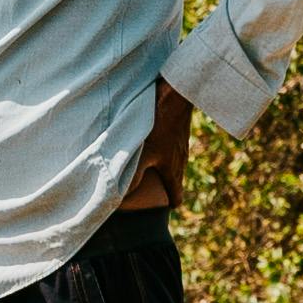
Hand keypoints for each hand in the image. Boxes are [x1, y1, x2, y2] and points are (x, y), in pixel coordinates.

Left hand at [114, 83, 197, 224]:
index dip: (170, 204)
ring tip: (149, 167)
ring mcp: (181, 144)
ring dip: (163, 167)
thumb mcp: (143, 152)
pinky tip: (152, 141)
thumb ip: (132, 176)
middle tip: (152, 191)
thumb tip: (120, 197)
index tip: (163, 209)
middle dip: (165, 187)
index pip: (176, 195)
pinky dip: (164, 150)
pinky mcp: (179, 130)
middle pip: (175, 180)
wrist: (176, 94)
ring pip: (173, 162)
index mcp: (173, 169)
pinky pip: (172, 147)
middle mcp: (180, 159)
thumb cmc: (160, 123)